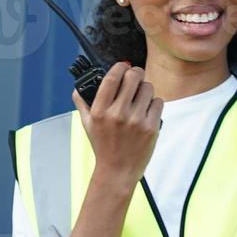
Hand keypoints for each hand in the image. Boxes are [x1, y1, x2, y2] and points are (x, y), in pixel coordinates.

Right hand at [72, 61, 163, 183]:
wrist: (118, 171)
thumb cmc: (103, 146)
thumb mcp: (87, 125)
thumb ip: (82, 103)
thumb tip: (78, 87)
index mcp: (100, 111)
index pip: (112, 79)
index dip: (120, 67)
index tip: (123, 65)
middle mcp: (117, 115)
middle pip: (133, 77)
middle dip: (136, 73)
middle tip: (136, 77)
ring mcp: (136, 121)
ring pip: (148, 88)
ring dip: (146, 89)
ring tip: (141, 98)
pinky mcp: (151, 128)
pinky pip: (158, 102)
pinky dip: (154, 104)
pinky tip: (147, 111)